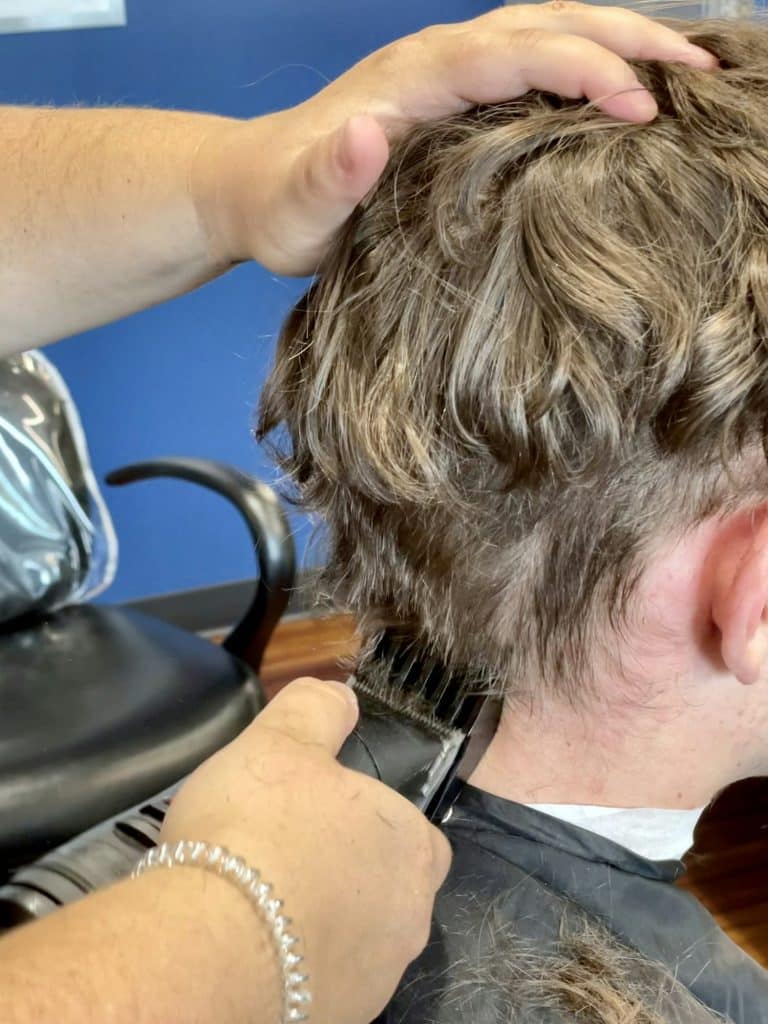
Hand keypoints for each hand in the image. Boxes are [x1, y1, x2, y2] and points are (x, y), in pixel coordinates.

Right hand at [161, 677, 451, 1023]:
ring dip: (325, 919)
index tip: (324, 818)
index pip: (415, 834)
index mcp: (412, 848)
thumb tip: (342, 695)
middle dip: (348, 873)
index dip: (372, 822)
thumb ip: (318, 708)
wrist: (211, 944)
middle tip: (288, 857)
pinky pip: (325, 979)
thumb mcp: (282, 739)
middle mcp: (410, 918)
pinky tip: (258, 945)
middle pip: (389, 888)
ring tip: (265, 903)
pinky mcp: (339, 1016)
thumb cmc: (257, 829)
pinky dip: (300, 962)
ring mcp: (377, 978)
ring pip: (360, 938)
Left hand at [192, 2, 716, 274]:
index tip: (642, 108)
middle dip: (629, 39)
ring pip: (547, 26)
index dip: (583, 70)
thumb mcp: (298, 210)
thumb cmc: (280, 207)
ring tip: (686, 66)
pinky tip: (620, 83)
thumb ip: (331, 175)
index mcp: (411, 80)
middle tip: (702, 71)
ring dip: (619, 37)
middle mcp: (435, 59)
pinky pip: (533, 53)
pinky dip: (587, 55)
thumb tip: (371, 131)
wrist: (252, 185)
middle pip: (547, 21)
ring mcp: (446, 68)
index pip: (515, 53)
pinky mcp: (452, 89)